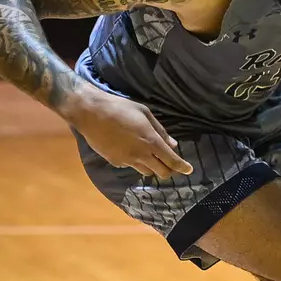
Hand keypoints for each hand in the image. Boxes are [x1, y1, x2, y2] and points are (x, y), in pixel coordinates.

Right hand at [67, 87, 191, 179]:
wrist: (91, 113)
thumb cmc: (120, 107)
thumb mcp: (144, 113)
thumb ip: (160, 131)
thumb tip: (173, 144)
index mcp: (151, 141)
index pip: (172, 161)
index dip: (183, 167)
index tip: (189, 170)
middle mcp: (141, 155)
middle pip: (162, 172)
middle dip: (169, 170)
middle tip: (169, 163)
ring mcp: (127, 161)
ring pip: (147, 172)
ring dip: (152, 167)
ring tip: (148, 155)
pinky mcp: (115, 162)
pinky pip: (130, 166)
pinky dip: (135, 162)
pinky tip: (128, 149)